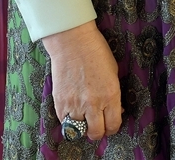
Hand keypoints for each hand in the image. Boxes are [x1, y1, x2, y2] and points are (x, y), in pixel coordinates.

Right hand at [42, 20, 121, 141]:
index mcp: (110, 94)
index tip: (111, 124)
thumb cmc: (96, 52)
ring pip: (79, 131)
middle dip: (98, 131)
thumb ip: (113, 94)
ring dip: (82, 127)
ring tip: (84, 118)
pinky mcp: (60, 103)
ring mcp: (75, 104)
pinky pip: (64, 122)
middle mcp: (93, 103)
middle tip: (98, 124)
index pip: (113, 125)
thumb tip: (115, 111)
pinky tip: (73, 111)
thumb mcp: (113, 72)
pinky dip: (69, 120)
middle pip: (96, 133)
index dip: (112, 127)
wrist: (73, 41)